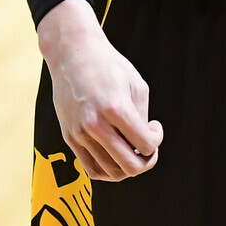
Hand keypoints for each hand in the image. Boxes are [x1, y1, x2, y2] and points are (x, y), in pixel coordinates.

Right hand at [37, 0, 163, 181]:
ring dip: (127, 166)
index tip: (154, 127)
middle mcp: (96, 124)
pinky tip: (116, 154)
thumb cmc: (108, 65)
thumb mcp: (135, 84)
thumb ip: (142, 117)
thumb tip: (144, 145)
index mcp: (116, 108)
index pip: (145, 145)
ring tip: (131, 148)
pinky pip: (91, 169)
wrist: (72, 53)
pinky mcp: (69, 137)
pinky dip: (108, 170)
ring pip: (111, 172)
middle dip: (146, 161)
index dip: (156, 141)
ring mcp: (80, 133)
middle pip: (130, 167)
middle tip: (147, 147)